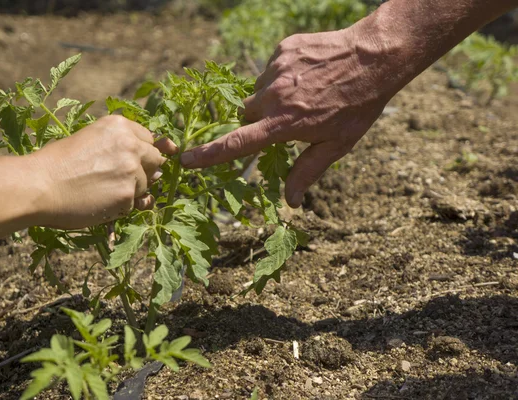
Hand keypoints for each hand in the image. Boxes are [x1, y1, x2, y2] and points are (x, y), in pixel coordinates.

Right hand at [33, 115, 177, 228]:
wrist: (38, 186)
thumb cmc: (58, 163)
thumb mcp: (90, 139)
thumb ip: (122, 143)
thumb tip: (168, 150)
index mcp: (119, 126)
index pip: (149, 139)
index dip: (140, 152)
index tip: (127, 161)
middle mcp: (130, 144)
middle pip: (155, 159)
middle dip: (143, 171)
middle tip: (115, 178)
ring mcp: (131, 170)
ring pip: (147, 184)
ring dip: (132, 190)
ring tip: (102, 190)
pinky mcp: (127, 195)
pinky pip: (136, 203)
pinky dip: (122, 207)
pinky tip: (101, 202)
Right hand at [180, 28, 395, 207]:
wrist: (375, 57)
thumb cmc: (357, 106)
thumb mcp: (336, 145)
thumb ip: (306, 172)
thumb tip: (290, 202)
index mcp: (284, 124)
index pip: (237, 144)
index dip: (209, 155)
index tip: (187, 159)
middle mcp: (274, 96)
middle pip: (247, 115)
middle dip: (259, 121)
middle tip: (289, 119)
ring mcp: (277, 69)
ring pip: (259, 92)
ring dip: (271, 98)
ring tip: (304, 94)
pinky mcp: (283, 50)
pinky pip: (270, 68)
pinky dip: (281, 76)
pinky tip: (307, 75)